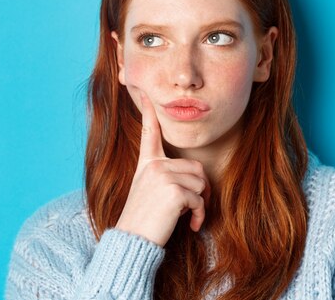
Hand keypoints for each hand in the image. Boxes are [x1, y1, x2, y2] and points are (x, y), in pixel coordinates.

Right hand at [115, 92, 210, 246]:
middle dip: (201, 189)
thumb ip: (167, 177)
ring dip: (201, 204)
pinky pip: (200, 199)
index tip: (144, 92)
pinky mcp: (173, 191)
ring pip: (201, 183)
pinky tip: (191, 226)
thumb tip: (199, 179)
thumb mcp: (149, 192)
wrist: (133, 242)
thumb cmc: (143, 220)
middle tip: (194, 208)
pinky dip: (200, 215)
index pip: (149, 133)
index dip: (148, 112)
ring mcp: (163, 176)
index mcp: (147, 164)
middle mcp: (154, 166)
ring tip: (188, 217)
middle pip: (196, 167)